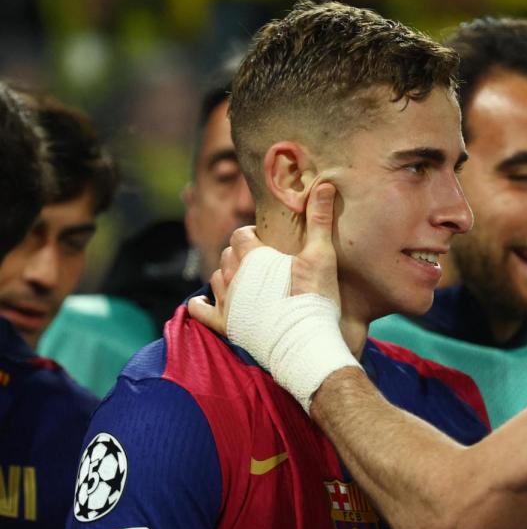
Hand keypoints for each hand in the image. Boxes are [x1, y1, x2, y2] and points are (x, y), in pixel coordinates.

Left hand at [190, 181, 359, 411]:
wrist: (306, 344)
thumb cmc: (315, 298)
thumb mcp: (321, 255)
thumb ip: (319, 219)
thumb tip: (324, 183)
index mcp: (252, 257)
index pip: (241, 235)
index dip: (253, 235)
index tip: (268, 242)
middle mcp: (233, 277)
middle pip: (227, 255)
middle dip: (240, 254)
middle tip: (261, 261)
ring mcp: (227, 303)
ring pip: (216, 278)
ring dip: (227, 275)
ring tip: (244, 279)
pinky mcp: (226, 326)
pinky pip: (201, 310)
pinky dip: (200, 303)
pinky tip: (204, 301)